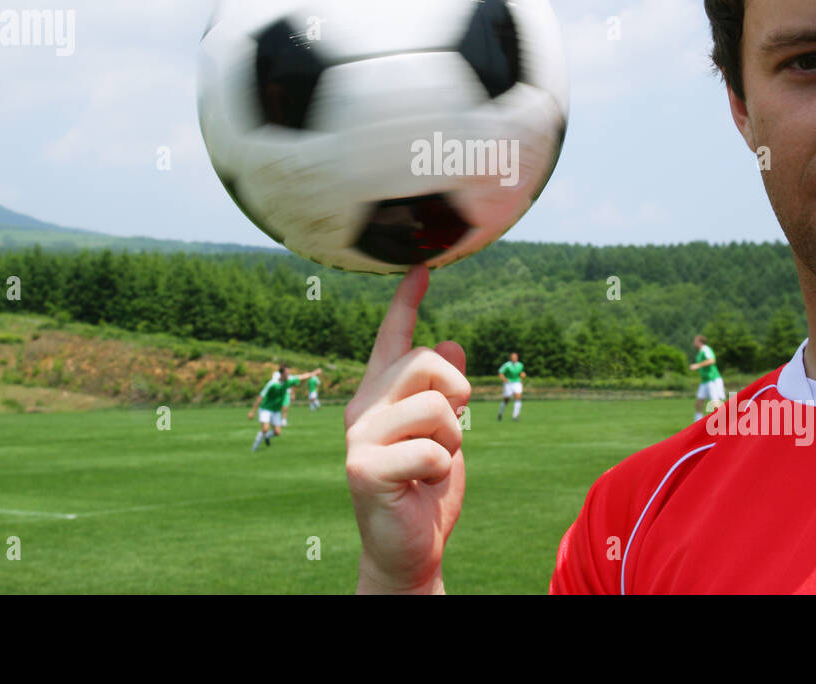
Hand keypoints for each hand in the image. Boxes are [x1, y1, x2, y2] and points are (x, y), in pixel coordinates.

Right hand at [344, 264, 470, 593]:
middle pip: (425, 362)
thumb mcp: (445, 433)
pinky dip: (441, 469)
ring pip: (436, 407)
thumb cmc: (425, 488)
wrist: (408, 548)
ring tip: (431, 464)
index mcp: (381, 393)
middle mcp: (363, 406)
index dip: (407, 301)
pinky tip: (421, 484)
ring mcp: (359, 436)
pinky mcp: (363, 467)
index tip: (421, 268)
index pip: (393, 337)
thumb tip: (452, 344)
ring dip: (452, 441)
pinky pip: (431, 449)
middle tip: (449, 432)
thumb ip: (443, 392)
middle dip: (456, 395)